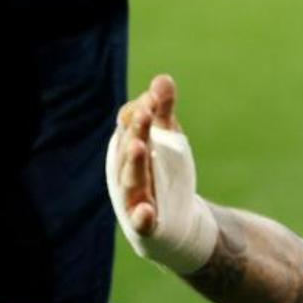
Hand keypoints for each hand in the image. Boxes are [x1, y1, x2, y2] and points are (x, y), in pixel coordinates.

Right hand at [116, 74, 178, 234]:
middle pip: (129, 150)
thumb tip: (163, 78)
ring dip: (134, 164)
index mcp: (129, 150)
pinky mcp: (146, 224)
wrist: (175, 222)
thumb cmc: (163, 174)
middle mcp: (126, 173)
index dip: (139, 112)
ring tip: (139, 147)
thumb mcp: (167, 139)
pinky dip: (142, 216)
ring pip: (131, 181)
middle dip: (136, 132)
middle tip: (144, 114)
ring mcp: (135, 199)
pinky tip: (147, 210)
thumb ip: (163, 111)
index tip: (153, 99)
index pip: (128, 127)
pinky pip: (141, 222)